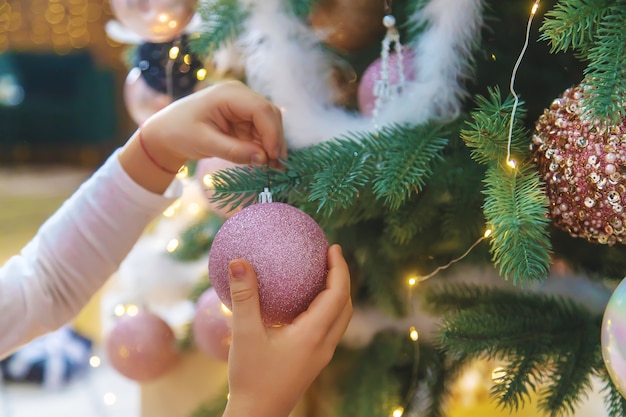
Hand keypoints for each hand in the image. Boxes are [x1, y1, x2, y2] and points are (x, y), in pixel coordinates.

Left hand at [119, 80, 285, 192]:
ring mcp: (243, 107)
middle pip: (270, 115)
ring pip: (269, 124)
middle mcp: (240, 96)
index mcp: (229, 93)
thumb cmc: (179, 132)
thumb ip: (234, 150)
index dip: (272, 133)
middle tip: (277, 166)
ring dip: (272, 145)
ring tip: (273, 168)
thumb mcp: (204, 142)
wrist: (166, 132)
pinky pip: (261, 132)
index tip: (273, 157)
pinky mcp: (244, 120)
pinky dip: (265, 147)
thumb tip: (263, 159)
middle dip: (275, 140)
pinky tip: (267, 163)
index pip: (261, 109)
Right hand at [223, 244, 352, 416]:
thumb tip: (239, 261)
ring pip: (339, 318)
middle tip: (328, 257)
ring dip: (336, 294)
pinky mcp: (313, 361)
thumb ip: (244, 297)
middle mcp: (324, 344)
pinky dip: (325, 308)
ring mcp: (321, 355)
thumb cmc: (251, 378)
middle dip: (341, 278)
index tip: (333, 247)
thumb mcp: (245, 334)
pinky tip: (302, 303)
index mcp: (314, 334)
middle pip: (345, 305)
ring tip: (319, 275)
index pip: (338, 294)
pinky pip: (328, 327)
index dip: (339, 268)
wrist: (257, 416)